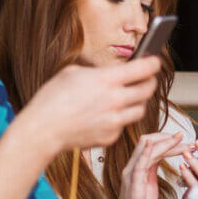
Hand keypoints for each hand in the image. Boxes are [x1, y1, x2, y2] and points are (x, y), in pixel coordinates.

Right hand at [24, 58, 160, 152]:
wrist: (42, 130)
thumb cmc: (51, 99)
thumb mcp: (73, 73)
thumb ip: (98, 72)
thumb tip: (112, 72)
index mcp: (106, 80)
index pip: (144, 69)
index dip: (153, 63)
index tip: (155, 61)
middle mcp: (115, 100)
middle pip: (148, 90)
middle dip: (150, 82)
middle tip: (147, 79)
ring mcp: (115, 121)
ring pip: (140, 109)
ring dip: (137, 102)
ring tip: (128, 97)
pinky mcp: (111, 137)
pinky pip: (124, 125)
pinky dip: (119, 119)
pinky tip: (107, 115)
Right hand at [109, 132, 191, 198]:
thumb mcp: (149, 183)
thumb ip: (153, 169)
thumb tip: (162, 157)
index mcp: (138, 167)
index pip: (151, 145)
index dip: (166, 140)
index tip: (182, 139)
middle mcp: (132, 167)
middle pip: (148, 143)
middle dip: (168, 138)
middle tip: (184, 137)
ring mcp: (131, 174)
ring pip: (146, 150)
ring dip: (165, 143)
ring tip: (180, 140)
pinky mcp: (133, 184)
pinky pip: (139, 165)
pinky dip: (145, 153)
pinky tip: (153, 145)